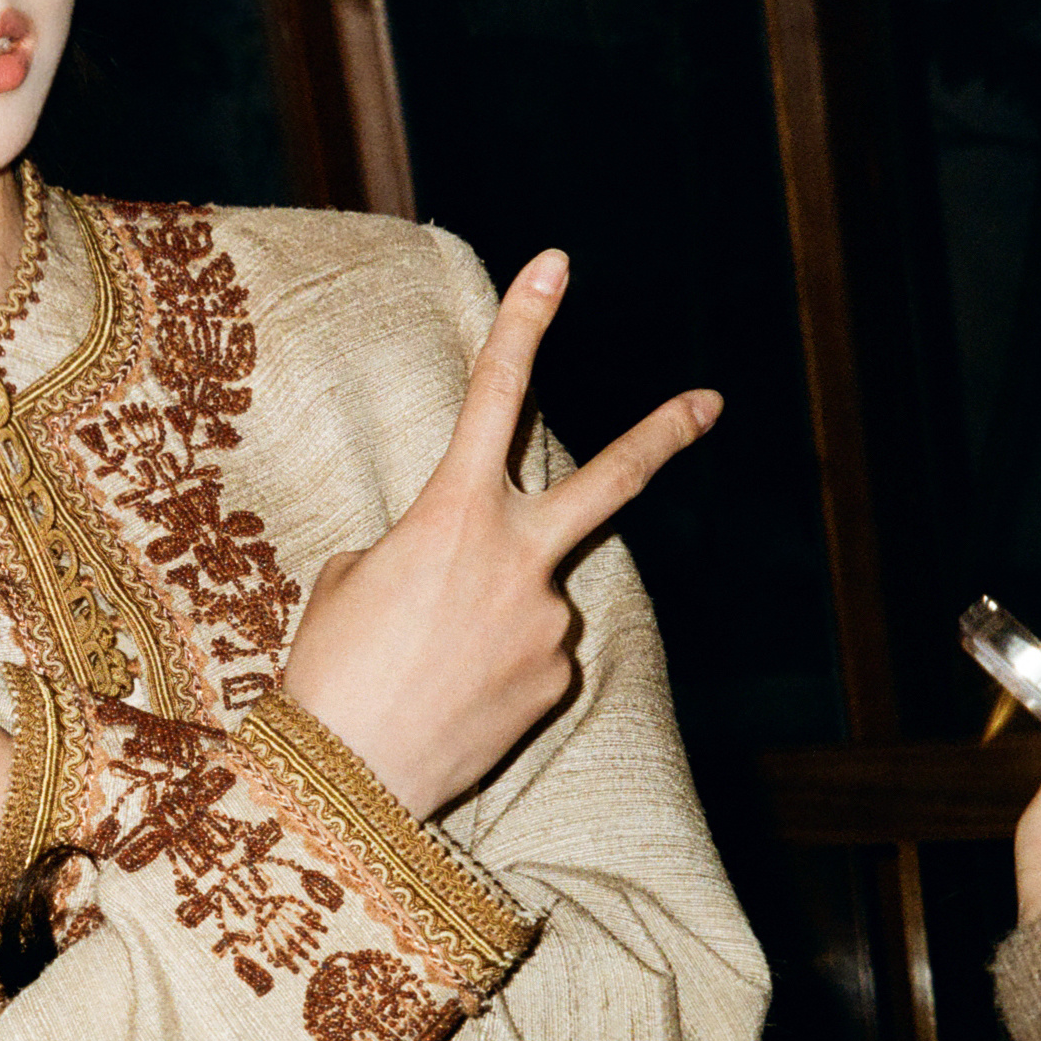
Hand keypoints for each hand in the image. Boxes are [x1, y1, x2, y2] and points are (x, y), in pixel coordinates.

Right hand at [277, 250, 719, 819]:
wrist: (347, 774)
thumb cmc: (331, 666)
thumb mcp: (352, 578)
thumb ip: (423, 548)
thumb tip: (468, 570)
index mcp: (452, 513)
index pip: (494, 397)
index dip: (525, 325)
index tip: (555, 266)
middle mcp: (517, 557)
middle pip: (608, 481)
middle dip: (662, 436)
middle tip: (710, 401)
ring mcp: (548, 621)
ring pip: (531, 595)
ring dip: (487, 618)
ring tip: (427, 665)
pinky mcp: (556, 680)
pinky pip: (530, 655)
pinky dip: (492, 667)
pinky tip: (451, 695)